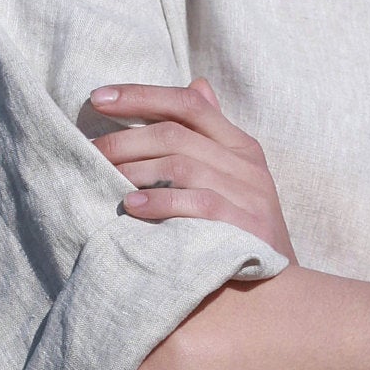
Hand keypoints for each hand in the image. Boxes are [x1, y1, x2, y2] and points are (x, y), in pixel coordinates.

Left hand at [87, 79, 294, 260]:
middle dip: (125, 139)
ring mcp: (249, 194)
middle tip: (90, 150)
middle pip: (176, 134)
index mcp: (241, 145)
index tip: (98, 98)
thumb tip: (197, 84)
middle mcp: (247, 163)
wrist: (280, 286)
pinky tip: (132, 206)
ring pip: (181, 166)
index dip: (141, 95)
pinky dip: (160, 202)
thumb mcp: (234, 176)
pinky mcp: (246, 226)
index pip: (189, 103)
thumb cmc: (243, 228)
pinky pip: (197, 204)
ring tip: (104, 177)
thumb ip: (212, 135)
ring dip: (135, 170)